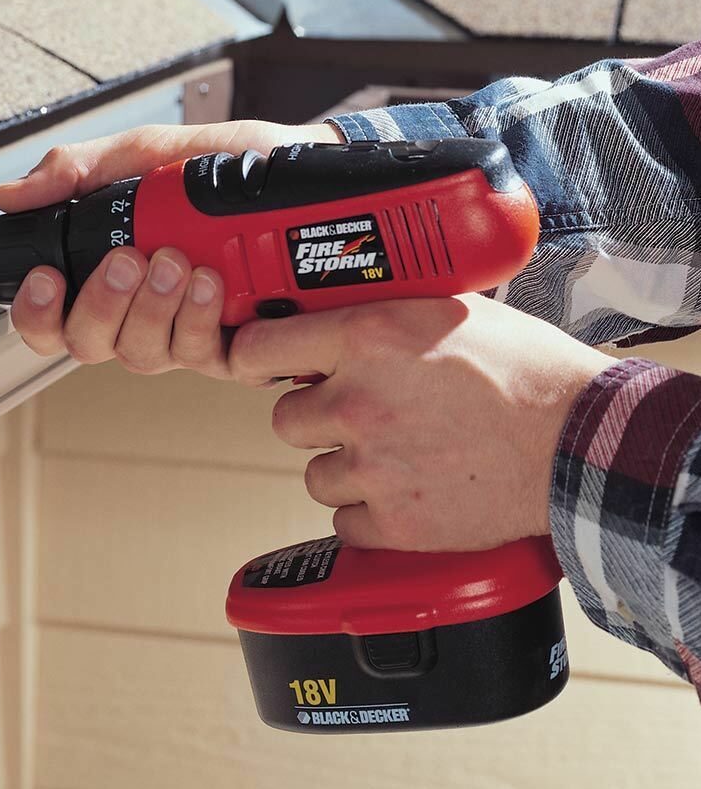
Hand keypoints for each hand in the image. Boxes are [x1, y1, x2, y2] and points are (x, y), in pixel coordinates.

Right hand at [0, 120, 341, 377]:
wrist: (303, 170)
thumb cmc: (228, 165)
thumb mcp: (147, 152)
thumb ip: (79, 171)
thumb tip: (12, 193)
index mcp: (110, 274)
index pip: (51, 319)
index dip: (35, 312)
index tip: (45, 277)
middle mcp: (141, 312)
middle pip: (88, 345)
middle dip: (100, 304)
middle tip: (128, 260)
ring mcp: (185, 333)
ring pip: (141, 355)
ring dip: (153, 309)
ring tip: (176, 260)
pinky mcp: (234, 347)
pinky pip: (199, 355)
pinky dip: (199, 319)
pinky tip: (210, 283)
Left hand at [228, 294, 611, 550]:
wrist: (580, 442)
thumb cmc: (527, 370)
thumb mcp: (446, 309)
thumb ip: (381, 316)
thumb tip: (339, 314)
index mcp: (366, 337)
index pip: (258, 347)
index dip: (252, 358)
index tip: (257, 366)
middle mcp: (357, 401)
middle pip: (284, 419)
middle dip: (315, 417)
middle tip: (357, 414)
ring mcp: (373, 465)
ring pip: (314, 474)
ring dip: (344, 467)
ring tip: (395, 455)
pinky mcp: (396, 522)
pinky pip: (346, 522)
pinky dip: (370, 514)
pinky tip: (408, 491)